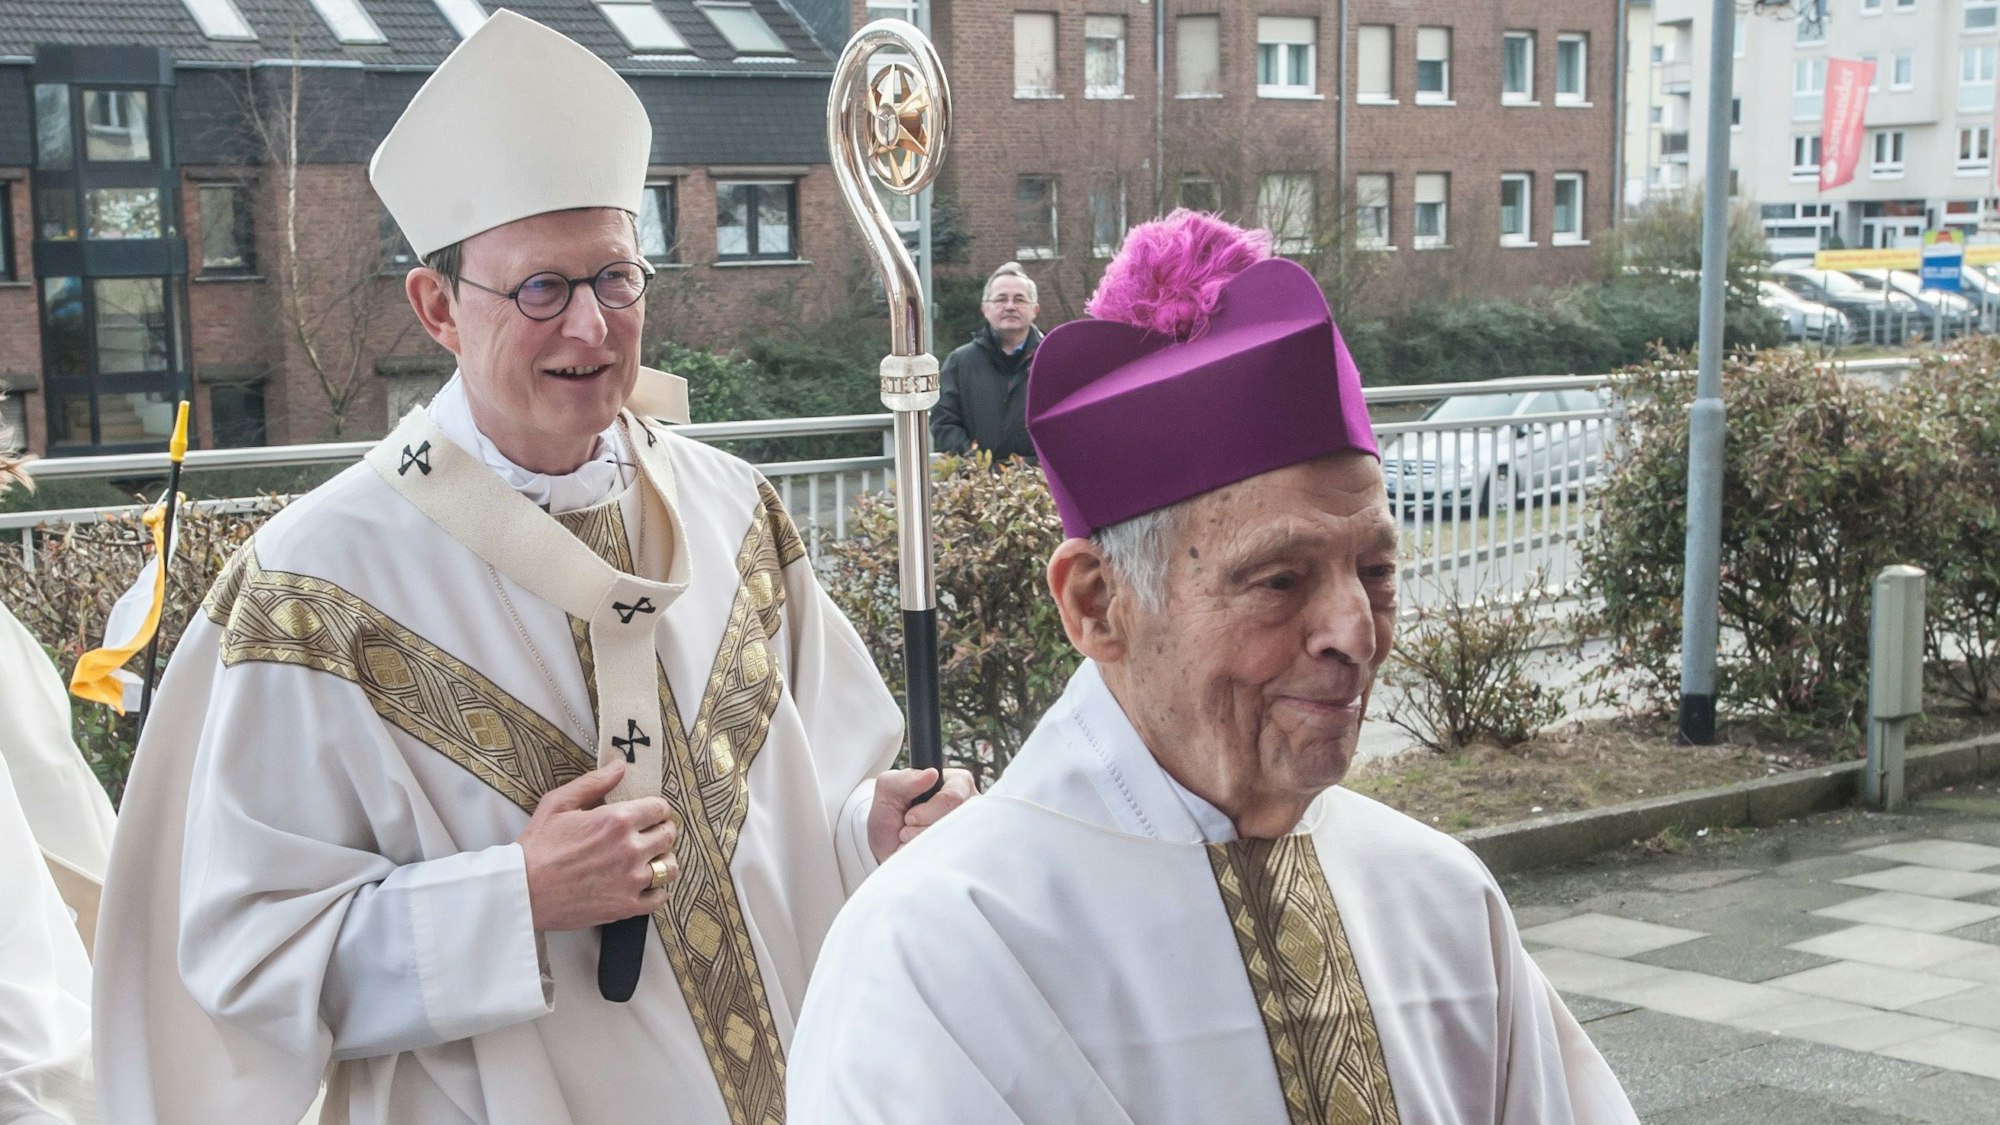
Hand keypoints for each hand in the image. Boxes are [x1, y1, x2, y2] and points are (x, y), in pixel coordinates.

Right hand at [518, 763, 678, 931]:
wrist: (521, 890)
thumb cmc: (537, 846)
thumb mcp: (559, 803)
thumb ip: (594, 782)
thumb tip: (620, 767)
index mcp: (617, 820)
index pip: (660, 808)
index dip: (655, 809)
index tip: (648, 814)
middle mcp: (630, 849)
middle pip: (668, 835)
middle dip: (660, 831)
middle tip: (648, 835)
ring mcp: (631, 880)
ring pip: (670, 866)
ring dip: (662, 860)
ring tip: (649, 859)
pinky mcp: (626, 906)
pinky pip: (660, 897)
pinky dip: (657, 890)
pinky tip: (644, 884)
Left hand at [868, 768, 975, 863]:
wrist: (887, 853)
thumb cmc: (890, 818)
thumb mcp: (887, 791)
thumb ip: (904, 779)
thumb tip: (931, 774)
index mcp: (957, 782)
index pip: (953, 797)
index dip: (928, 811)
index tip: (909, 817)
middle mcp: (971, 804)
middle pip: (954, 820)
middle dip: (923, 828)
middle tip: (909, 828)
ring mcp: (971, 829)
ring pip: (952, 840)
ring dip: (924, 843)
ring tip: (913, 839)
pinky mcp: (968, 851)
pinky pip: (953, 856)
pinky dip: (929, 856)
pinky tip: (923, 851)